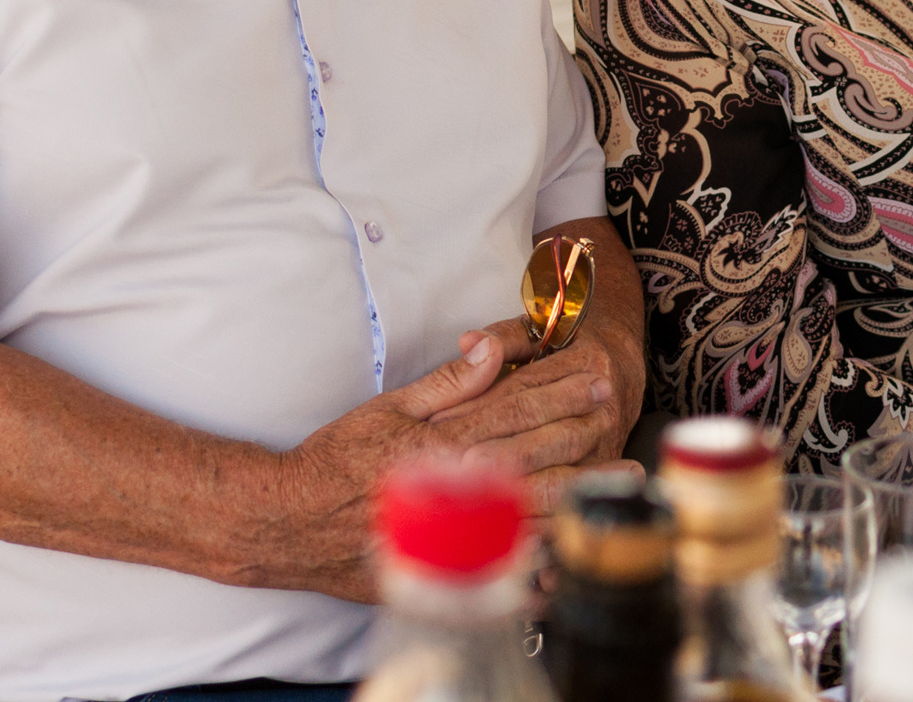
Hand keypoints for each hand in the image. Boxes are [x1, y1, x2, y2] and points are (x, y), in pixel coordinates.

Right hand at [268, 335, 618, 600]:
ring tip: (616, 475)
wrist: (294, 522)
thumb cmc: (337, 460)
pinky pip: (508, 559)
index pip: (517, 411)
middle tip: (619, 418)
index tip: (595, 380)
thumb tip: (492, 349)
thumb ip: (446, 383)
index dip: (561, 393)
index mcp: (445, 440)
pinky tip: (577, 538)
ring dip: (579, 486)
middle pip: (536, 454)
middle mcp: (457, 483)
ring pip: (533, 506)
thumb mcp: (388, 408)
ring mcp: (456, 527)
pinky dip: (545, 549)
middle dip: (582, 432)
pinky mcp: (447, 563)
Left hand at [438, 312, 644, 512]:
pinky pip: (568, 497)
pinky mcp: (601, 471)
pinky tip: (509, 521)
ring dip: (515, 484)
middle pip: (541, 433)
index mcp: (588, 364)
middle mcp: (602, 407)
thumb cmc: (573, 343)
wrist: (622, 364)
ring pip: (556, 469)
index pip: (523, 388)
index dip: (479, 404)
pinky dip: (540, 513)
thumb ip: (505, 336)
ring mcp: (605, 443)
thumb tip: (469, 342)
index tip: (439, 420)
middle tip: (457, 465)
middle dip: (498, 451)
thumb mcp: (543, 328)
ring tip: (475, 494)